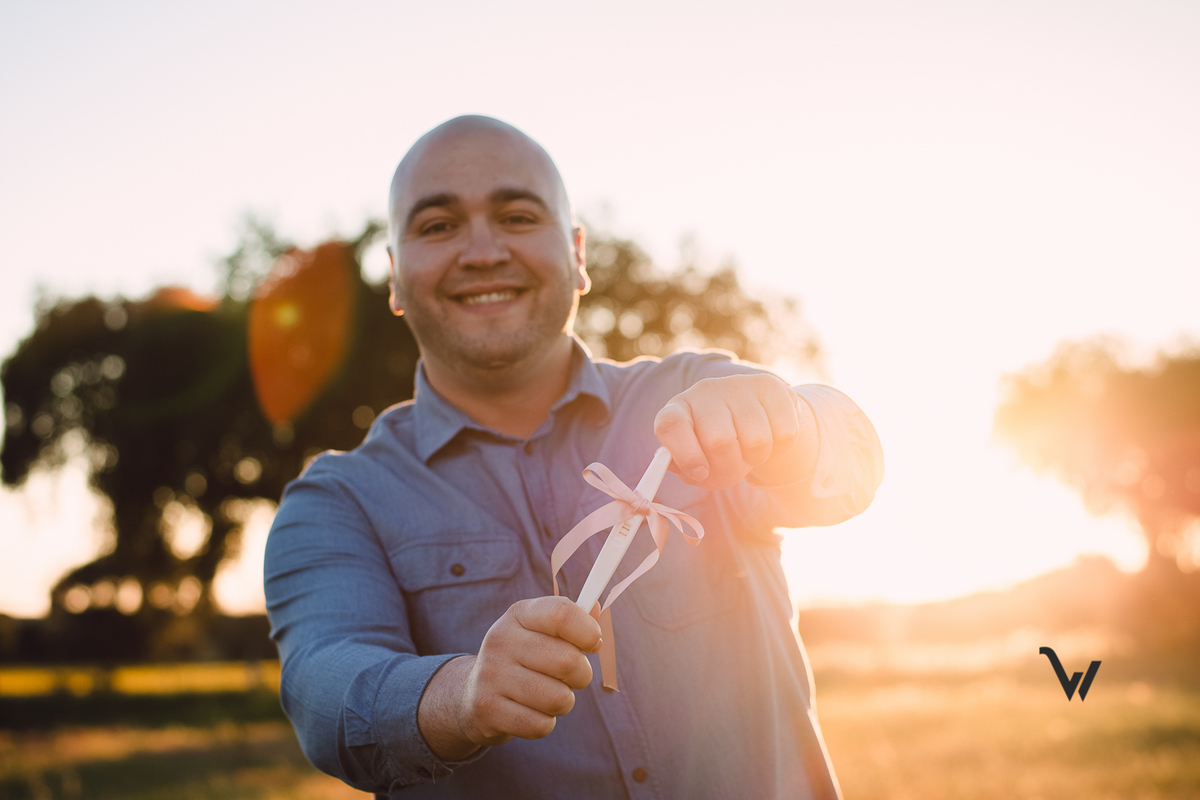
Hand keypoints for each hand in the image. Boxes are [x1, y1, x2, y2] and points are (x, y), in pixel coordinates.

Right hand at [418, 596, 601, 759]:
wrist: (471, 693)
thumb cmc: (523, 657)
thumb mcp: (541, 630)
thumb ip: (573, 618)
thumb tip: (597, 608)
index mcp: (519, 614)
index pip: (561, 613)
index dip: (588, 631)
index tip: (593, 644)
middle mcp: (501, 640)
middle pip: (568, 661)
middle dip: (581, 675)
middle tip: (570, 677)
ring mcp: (491, 675)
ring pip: (558, 698)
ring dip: (563, 702)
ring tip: (548, 695)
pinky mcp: (488, 710)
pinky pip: (540, 725)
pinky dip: (544, 723)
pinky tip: (530, 712)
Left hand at [653, 373, 816, 490]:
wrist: (751, 418)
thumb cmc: (714, 447)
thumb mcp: (695, 460)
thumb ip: (687, 469)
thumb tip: (694, 470)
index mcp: (678, 410)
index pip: (670, 425)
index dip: (686, 455)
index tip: (700, 473)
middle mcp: (705, 391)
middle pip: (719, 441)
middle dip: (729, 468)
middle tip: (731, 470)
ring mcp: (738, 385)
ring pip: (757, 440)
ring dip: (756, 459)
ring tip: (749, 452)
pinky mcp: (770, 386)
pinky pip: (784, 432)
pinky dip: (779, 449)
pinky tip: (769, 438)